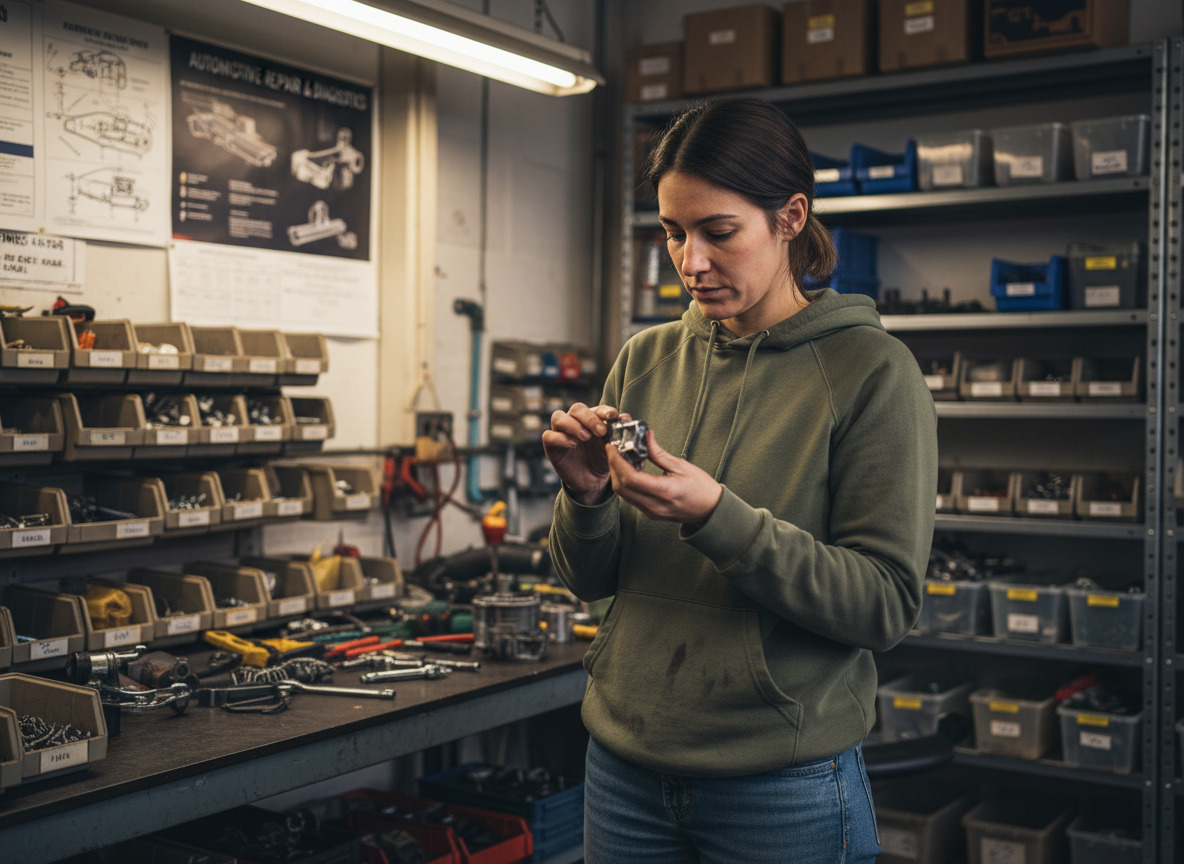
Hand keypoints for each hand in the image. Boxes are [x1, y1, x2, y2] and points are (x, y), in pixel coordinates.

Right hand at [542, 402, 621, 505]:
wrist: (592, 482)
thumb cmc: (602, 461)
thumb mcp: (613, 448)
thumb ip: (619, 433)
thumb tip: (625, 417)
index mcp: (592, 420)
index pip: (596, 408)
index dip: (604, 410)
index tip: (613, 416)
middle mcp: (575, 422)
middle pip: (576, 409)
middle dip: (589, 418)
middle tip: (601, 432)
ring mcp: (561, 433)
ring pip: (558, 417)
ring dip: (573, 425)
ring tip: (585, 437)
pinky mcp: (551, 446)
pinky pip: (549, 436)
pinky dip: (560, 438)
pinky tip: (573, 445)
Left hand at [607, 429, 722, 527]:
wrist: (710, 510)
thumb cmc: (701, 488)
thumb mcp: (682, 466)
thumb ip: (659, 453)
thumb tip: (645, 436)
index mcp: (664, 491)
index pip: (631, 478)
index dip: (617, 461)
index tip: (612, 447)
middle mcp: (654, 505)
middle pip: (621, 487)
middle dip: (613, 466)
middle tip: (612, 449)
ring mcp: (650, 511)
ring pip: (623, 494)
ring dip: (617, 475)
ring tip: (619, 458)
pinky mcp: (649, 513)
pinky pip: (629, 497)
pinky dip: (624, 483)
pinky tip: (628, 470)